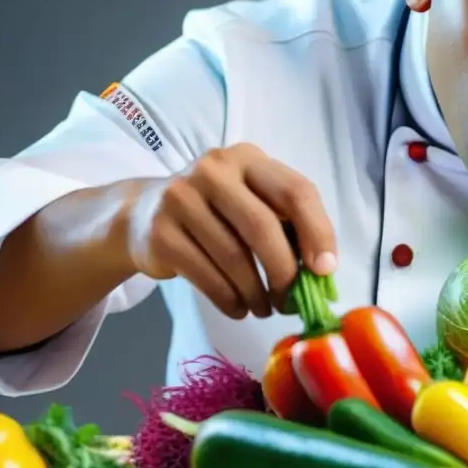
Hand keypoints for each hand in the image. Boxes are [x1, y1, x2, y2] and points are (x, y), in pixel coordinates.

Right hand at [125, 144, 337, 318]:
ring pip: (234, 257)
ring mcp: (182, 199)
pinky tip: (239, 308)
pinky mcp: (161, 233)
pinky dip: (230, 300)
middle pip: (263, 227)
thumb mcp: (251, 202)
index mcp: (248, 158)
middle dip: (285, 273)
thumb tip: (322, 271)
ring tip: (265, 308)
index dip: (318, 232)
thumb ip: (287, 226)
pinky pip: (206, 276)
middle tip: (292, 302)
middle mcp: (214, 171)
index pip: (296, 190)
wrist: (141, 214)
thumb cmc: (215, 213)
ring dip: (257, 293)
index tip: (325, 270)